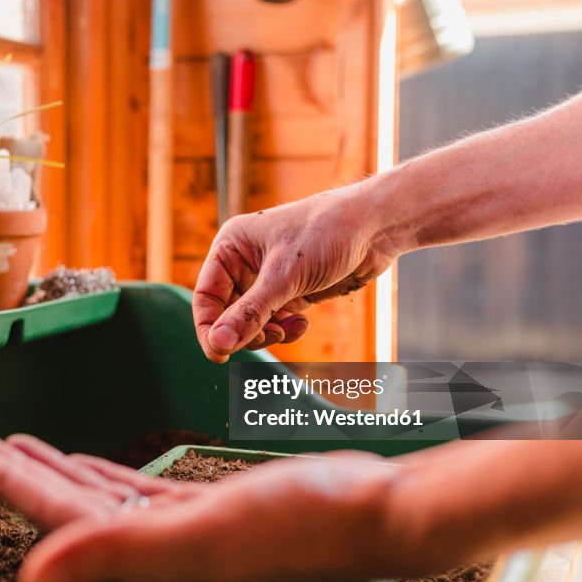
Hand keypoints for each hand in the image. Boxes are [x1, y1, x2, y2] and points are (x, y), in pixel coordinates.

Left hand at [0, 435, 404, 581]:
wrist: (372, 512)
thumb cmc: (296, 526)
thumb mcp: (196, 537)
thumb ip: (109, 554)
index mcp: (142, 557)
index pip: (61, 516)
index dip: (14, 486)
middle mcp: (154, 550)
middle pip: (71, 506)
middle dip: (25, 474)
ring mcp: (181, 531)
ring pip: (101, 496)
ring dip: (59, 469)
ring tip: (24, 445)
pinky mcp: (207, 512)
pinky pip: (140, 491)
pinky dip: (108, 473)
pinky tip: (92, 460)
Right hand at [193, 185, 399, 361]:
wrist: (375, 227)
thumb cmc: (327, 232)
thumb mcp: (284, 277)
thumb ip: (249, 313)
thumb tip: (218, 344)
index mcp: (231, 247)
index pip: (205, 296)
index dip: (209, 327)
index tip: (218, 355)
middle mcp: (245, 263)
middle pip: (227, 313)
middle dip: (245, 331)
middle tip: (268, 338)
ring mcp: (269, 279)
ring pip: (252, 322)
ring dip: (267, 333)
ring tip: (288, 329)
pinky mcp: (291, 291)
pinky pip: (276, 321)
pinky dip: (286, 329)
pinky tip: (302, 323)